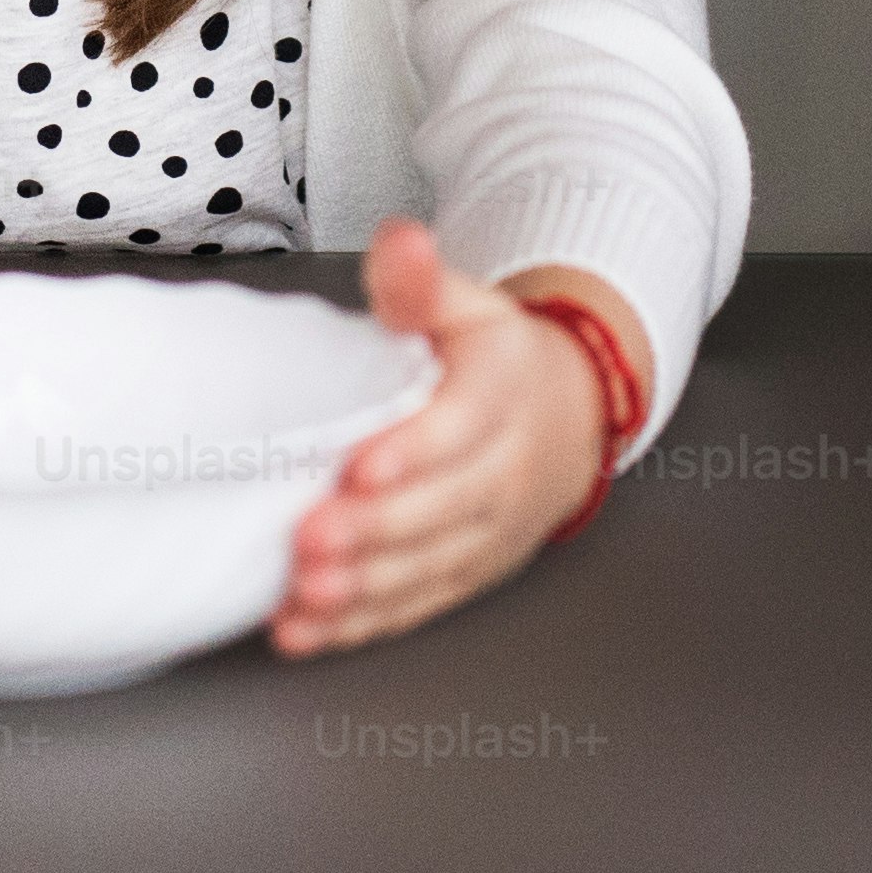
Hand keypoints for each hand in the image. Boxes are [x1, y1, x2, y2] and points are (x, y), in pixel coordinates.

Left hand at [271, 222, 625, 657]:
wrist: (567, 417)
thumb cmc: (499, 360)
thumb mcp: (470, 306)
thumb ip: (423, 282)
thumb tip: (401, 242)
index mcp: (502, 394)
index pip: (460, 427)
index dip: (413, 451)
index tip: (360, 467)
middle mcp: (503, 472)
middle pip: (441, 509)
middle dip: (375, 531)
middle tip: (311, 540)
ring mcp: (486, 532)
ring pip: (427, 567)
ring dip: (364, 589)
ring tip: (305, 595)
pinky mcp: (464, 573)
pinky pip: (414, 605)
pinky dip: (360, 625)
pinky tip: (304, 631)